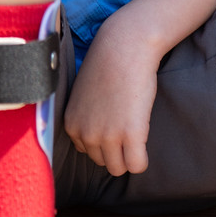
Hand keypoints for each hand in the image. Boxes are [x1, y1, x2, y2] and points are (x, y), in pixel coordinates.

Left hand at [62, 23, 161, 176]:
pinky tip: (144, 141)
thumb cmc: (107, 67)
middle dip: (116, 149)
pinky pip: (137, 166)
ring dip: (128, 155)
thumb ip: (85, 118)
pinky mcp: (131, 135)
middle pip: (102, 162)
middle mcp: (85, 134)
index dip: (103, 140)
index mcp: (71, 125)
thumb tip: (98, 138)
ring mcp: (107, 136)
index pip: (87, 152)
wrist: (124, 48)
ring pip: (118, 168)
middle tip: (126, 125)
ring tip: (135, 132)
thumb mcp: (83, 96)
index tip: (113, 121)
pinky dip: (142, 160)